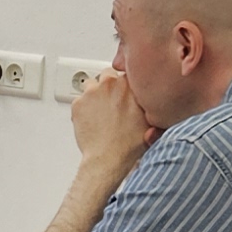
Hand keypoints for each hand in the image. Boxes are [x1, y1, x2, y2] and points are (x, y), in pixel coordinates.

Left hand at [71, 64, 155, 183]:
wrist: (108, 159)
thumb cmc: (130, 144)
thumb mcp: (152, 120)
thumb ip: (151, 102)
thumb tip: (154, 97)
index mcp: (130, 84)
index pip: (127, 72)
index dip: (126, 83)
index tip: (124, 91)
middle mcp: (111, 84)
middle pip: (107, 75)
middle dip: (109, 86)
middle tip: (112, 102)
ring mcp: (92, 92)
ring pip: (91, 85)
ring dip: (95, 94)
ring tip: (100, 111)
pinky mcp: (78, 103)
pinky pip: (79, 100)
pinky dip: (84, 108)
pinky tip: (91, 120)